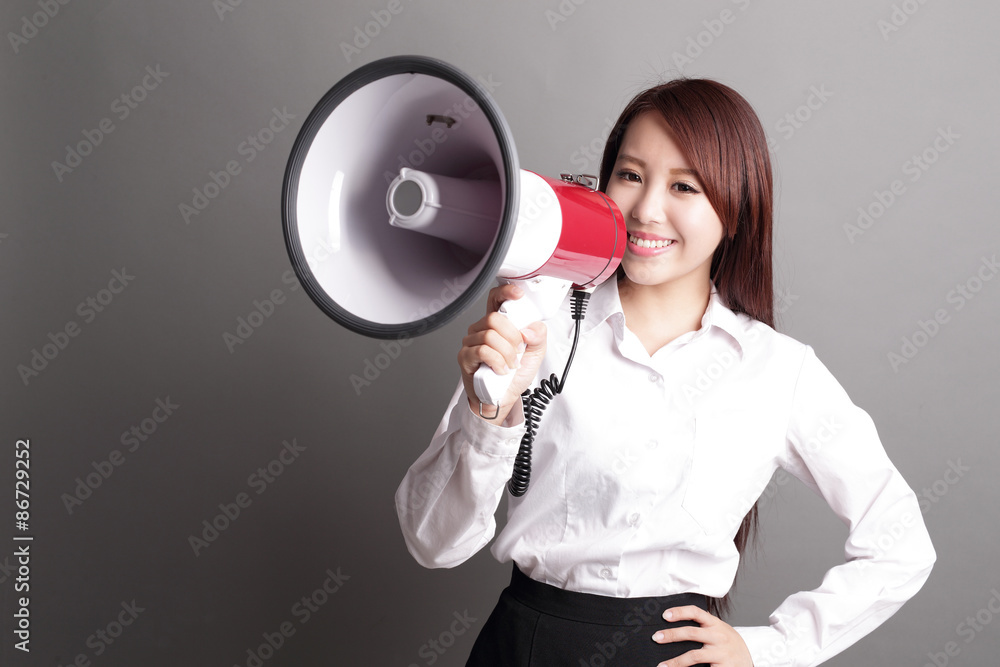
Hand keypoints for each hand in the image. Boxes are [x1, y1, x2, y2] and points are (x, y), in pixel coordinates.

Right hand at [457, 283, 546, 422]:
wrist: (502, 398)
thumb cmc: (513, 376)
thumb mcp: (535, 354)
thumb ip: (538, 337)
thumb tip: (530, 328)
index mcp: (498, 324)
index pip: (496, 298)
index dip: (505, 292)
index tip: (518, 295)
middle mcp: (482, 329)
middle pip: (493, 318)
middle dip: (512, 337)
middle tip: (518, 351)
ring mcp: (471, 342)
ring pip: (489, 335)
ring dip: (506, 353)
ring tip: (510, 365)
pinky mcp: (465, 357)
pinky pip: (482, 351)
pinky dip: (497, 362)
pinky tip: (500, 370)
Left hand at [651, 605, 752, 666]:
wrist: (748, 662)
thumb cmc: (730, 646)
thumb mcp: (720, 631)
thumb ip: (704, 627)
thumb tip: (678, 626)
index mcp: (715, 624)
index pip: (696, 612)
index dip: (680, 612)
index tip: (665, 615)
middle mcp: (718, 636)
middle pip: (691, 632)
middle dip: (671, 635)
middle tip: (656, 637)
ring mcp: (720, 652)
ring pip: (693, 655)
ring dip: (675, 661)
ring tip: (662, 665)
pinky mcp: (722, 666)